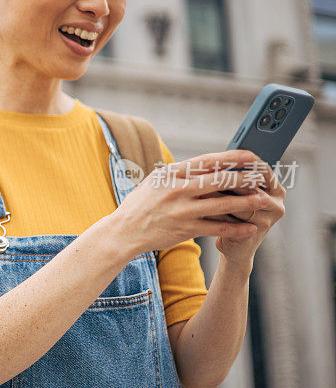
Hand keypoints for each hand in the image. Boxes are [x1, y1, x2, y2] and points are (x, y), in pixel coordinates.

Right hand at [112, 149, 272, 256]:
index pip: (207, 161)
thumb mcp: (157, 181)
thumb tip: (208, 164)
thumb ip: (181, 173)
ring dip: (247, 203)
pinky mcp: (185, 230)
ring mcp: (182, 210)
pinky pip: (217, 228)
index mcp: (172, 174)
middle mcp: (178, 189)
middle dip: (245, 178)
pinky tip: (249, 228)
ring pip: (223, 204)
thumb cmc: (141, 204)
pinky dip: (235, 229)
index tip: (250, 156)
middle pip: (219, 180)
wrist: (124, 231)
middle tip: (263, 177)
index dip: (231, 157)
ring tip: (264, 201)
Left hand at [201, 161, 285, 265]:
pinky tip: (200, 208)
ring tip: (199, 190)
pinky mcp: (254, 232)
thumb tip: (212, 158)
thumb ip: (231, 176)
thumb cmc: (231, 210)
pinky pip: (234, 220)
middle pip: (251, 186)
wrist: (235, 244)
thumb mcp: (234, 191)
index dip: (243, 161)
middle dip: (227, 179)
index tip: (221, 155)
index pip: (262, 169)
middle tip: (204, 173)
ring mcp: (268, 219)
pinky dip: (216, 213)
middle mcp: (276, 203)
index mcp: (275, 188)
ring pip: (242, 203)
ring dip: (219, 196)